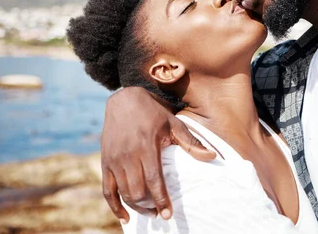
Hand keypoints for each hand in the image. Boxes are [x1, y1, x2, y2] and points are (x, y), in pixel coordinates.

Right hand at [100, 86, 215, 222]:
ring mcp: (114, 160)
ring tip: (150, 211)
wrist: (124, 100)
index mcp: (146, 146)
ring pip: (124, 193)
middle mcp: (128, 155)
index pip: (154, 180)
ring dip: (137, 207)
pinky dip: (115, 206)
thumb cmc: (153, 112)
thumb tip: (212, 157)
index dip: (161, 200)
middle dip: (150, 206)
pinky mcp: (105, 162)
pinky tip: (125, 217)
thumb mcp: (174, 123)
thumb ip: (191, 142)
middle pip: (138, 191)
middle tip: (160, 212)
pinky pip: (107, 190)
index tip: (168, 214)